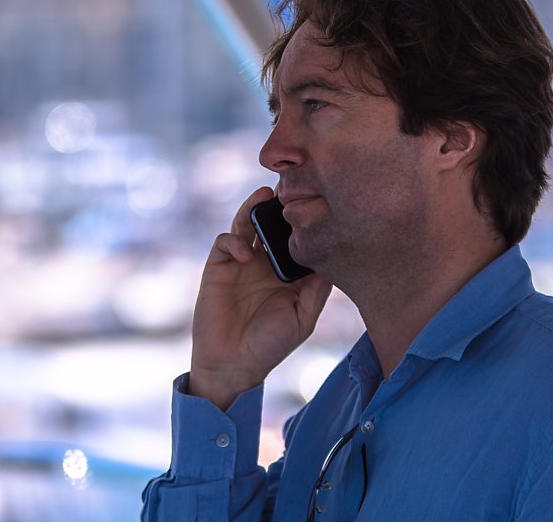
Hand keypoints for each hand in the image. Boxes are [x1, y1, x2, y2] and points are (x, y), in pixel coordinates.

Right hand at [189, 187, 332, 409]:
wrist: (232, 364)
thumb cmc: (271, 345)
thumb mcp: (304, 318)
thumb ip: (317, 289)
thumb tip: (332, 257)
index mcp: (289, 271)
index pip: (297, 237)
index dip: (305, 220)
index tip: (316, 202)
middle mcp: (266, 261)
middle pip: (272, 222)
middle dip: (279, 204)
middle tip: (288, 188)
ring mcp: (242, 261)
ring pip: (247, 222)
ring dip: (254, 207)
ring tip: (264, 196)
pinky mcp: (219, 266)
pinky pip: (226, 241)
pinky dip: (235, 240)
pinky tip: (245, 253)